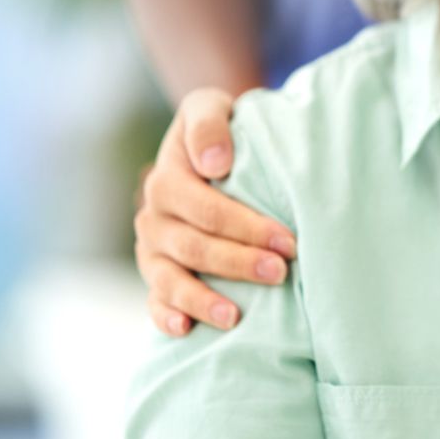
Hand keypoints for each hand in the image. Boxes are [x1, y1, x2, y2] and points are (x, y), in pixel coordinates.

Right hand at [134, 87, 295, 335]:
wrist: (209, 146)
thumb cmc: (222, 129)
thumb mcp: (211, 107)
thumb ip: (208, 124)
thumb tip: (214, 163)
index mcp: (167, 178)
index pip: (205, 208)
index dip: (245, 226)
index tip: (287, 241)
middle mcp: (154, 216)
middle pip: (194, 246)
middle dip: (238, 262)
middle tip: (280, 273)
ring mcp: (152, 248)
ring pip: (170, 279)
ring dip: (202, 299)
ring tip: (236, 318)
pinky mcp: (155, 272)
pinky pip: (154, 299)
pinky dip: (166, 316)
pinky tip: (186, 331)